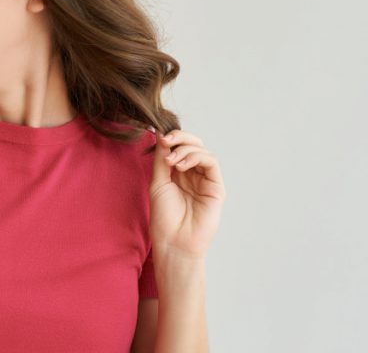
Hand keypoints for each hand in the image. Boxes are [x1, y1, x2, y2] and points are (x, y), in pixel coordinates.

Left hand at [149, 129, 226, 259]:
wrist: (174, 241)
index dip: (172, 138)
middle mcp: (193, 174)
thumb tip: (161, 135)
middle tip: (166, 141)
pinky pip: (211, 162)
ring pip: (202, 151)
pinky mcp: (217, 187)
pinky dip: (196, 157)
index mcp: (178, 173)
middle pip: (193, 145)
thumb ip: (162, 160)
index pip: (180, 147)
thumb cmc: (164, 216)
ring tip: (171, 161)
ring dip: (185, 149)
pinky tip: (181, 166)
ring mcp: (206, 180)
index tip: (159, 137)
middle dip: (180, 138)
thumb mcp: (158, 182)